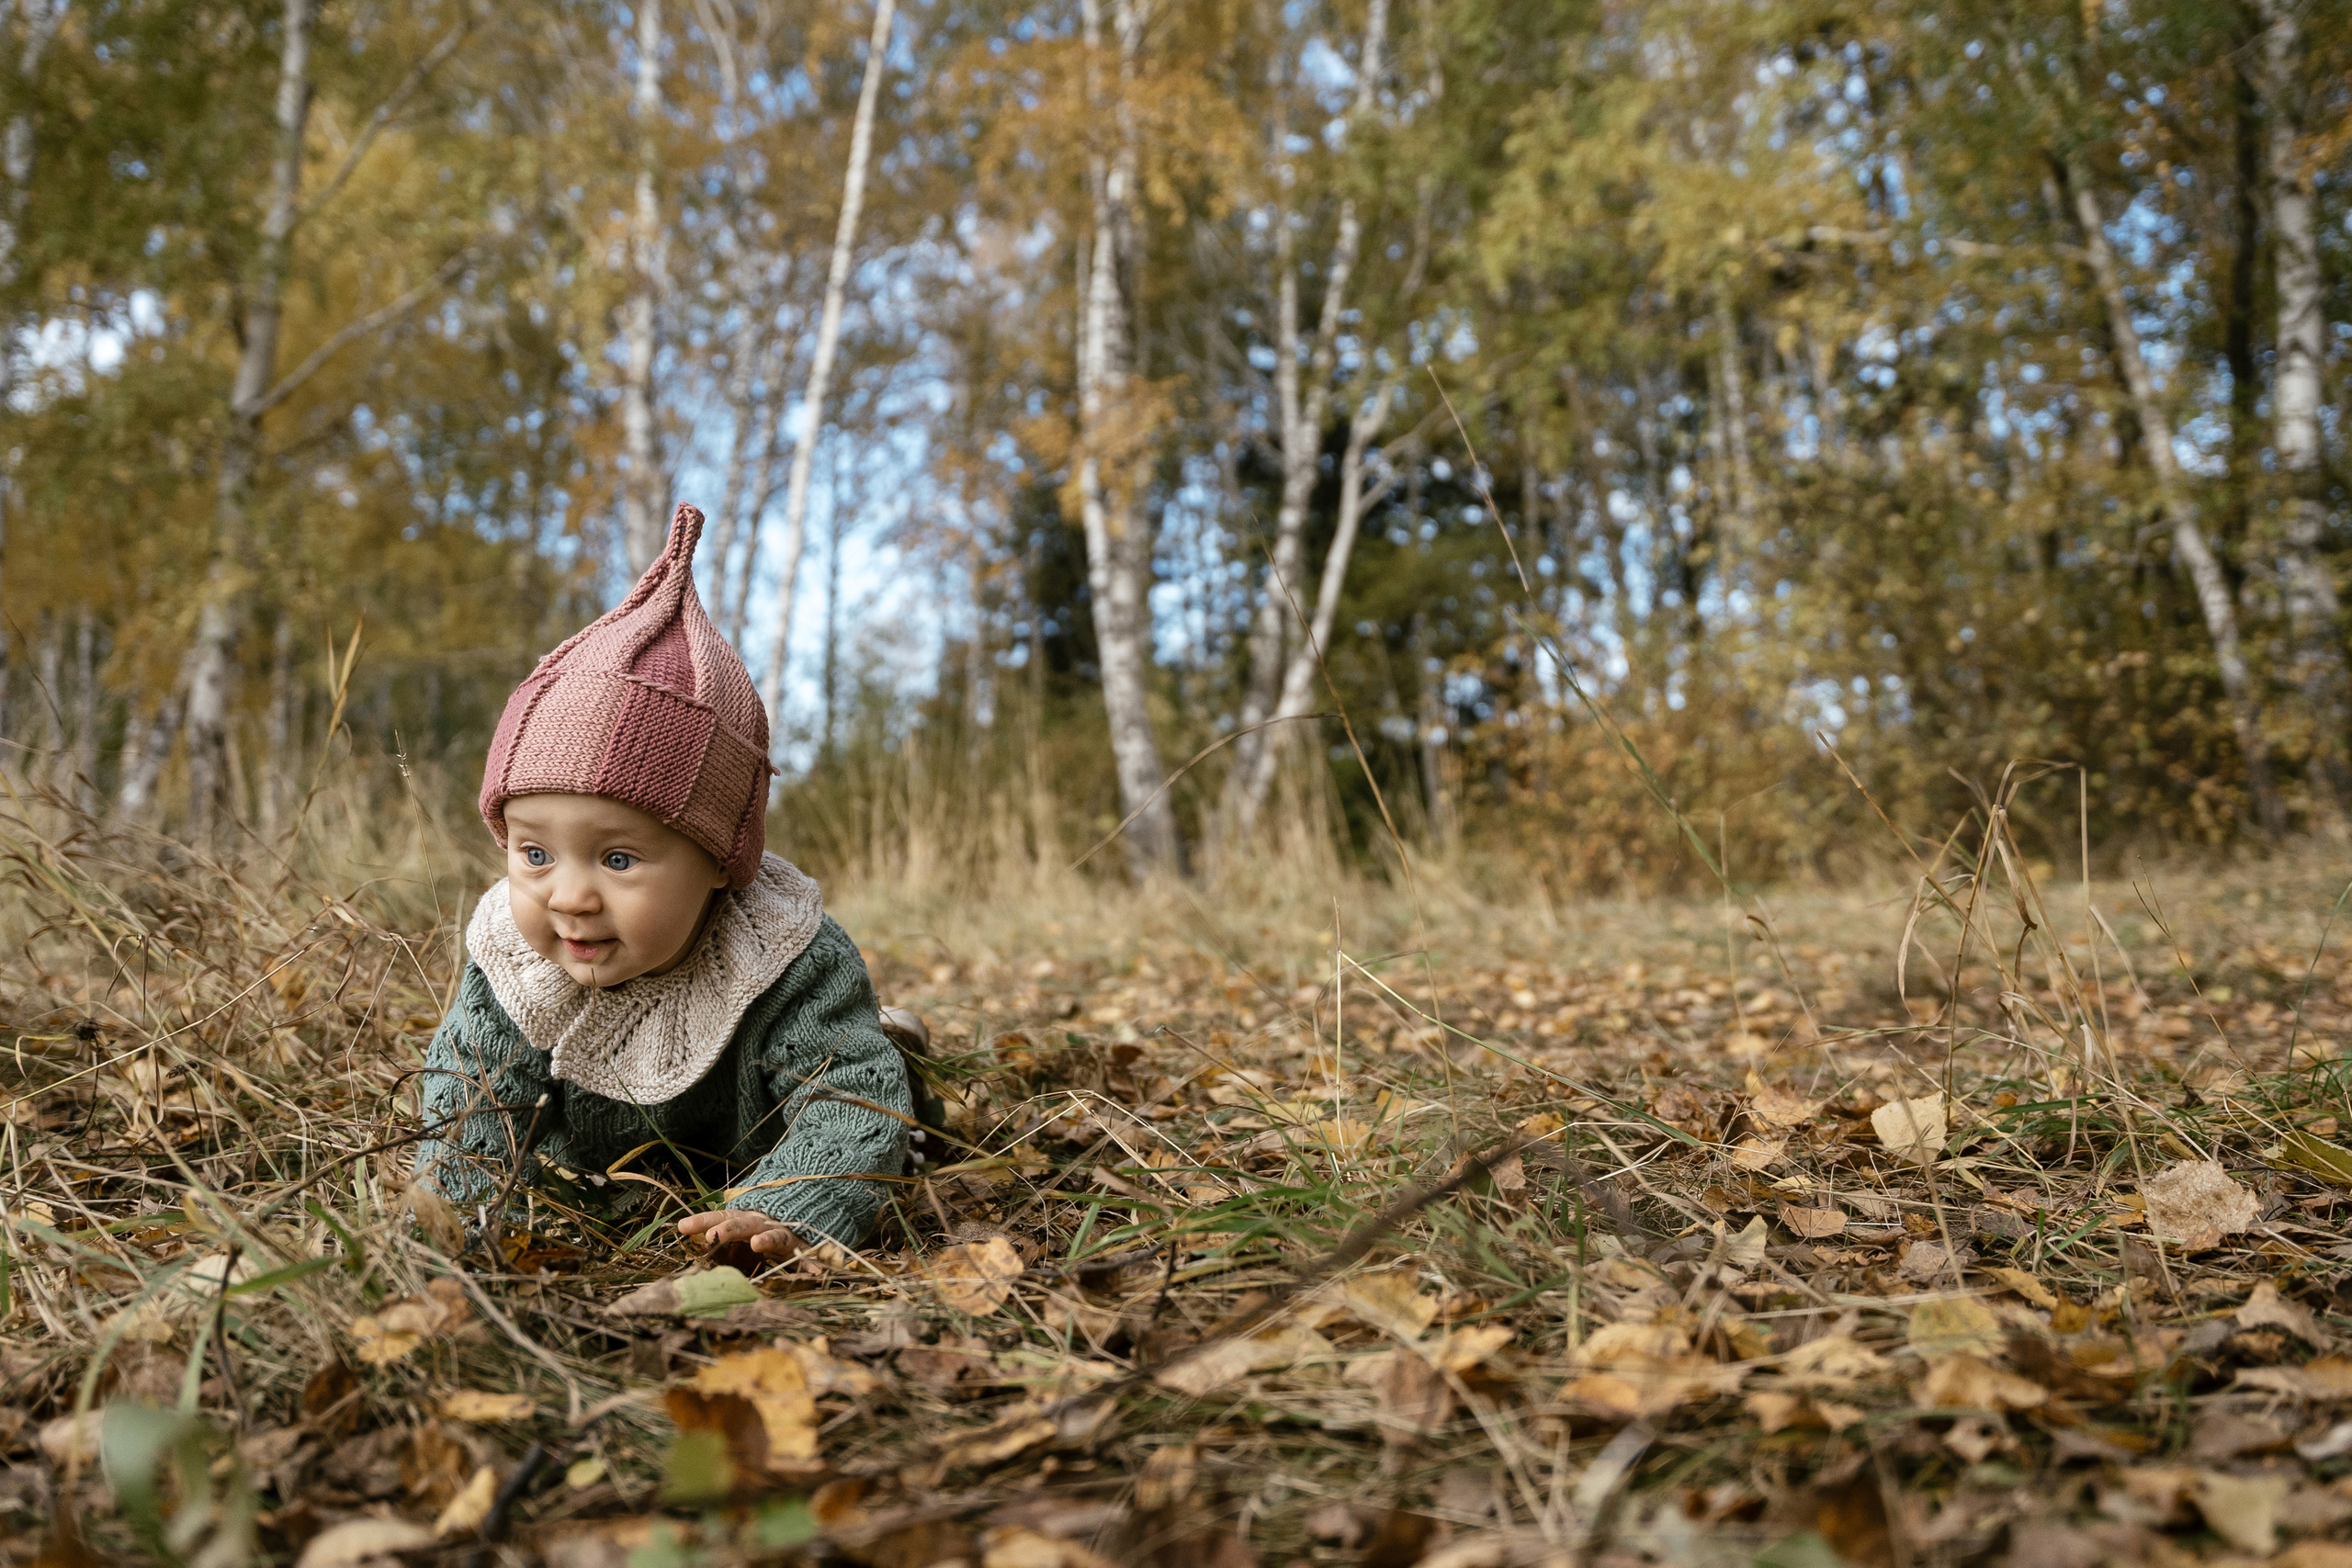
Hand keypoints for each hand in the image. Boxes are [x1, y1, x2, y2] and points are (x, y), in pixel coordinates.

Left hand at [678, 1208, 802, 1258]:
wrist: (800, 1210)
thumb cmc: (761, 1227)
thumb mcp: (739, 1229)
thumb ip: (718, 1233)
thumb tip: (683, 1231)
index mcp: (742, 1220)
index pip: (720, 1217)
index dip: (702, 1221)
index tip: (682, 1226)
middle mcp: (761, 1223)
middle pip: (743, 1224)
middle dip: (728, 1229)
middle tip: (714, 1235)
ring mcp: (782, 1232)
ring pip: (774, 1234)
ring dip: (766, 1238)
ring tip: (757, 1244)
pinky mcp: (800, 1245)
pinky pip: (804, 1255)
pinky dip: (810, 1264)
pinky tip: (814, 1274)